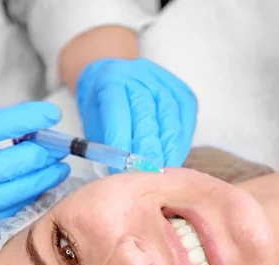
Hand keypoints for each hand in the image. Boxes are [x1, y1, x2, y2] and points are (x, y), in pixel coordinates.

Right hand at [0, 73, 69, 254]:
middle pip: (12, 163)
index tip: (51, 114)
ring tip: (60, 169)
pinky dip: (27, 201)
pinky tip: (40, 191)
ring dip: (43, 180)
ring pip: (15, 192)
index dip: (28, 118)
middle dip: (43, 154)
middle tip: (61, 147)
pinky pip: (7, 213)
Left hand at [77, 58, 196, 169]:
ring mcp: (164, 82)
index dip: (122, 142)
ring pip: (170, 118)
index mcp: (111, 79)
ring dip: (167, 149)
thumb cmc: (103, 107)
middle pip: (146, 115)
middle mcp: (139, 76)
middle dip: (148, 149)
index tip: (125, 169)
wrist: (119, 76)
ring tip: (162, 171)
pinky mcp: (182, 92)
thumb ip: (105, 144)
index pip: (117, 111)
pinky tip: (173, 160)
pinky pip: (185, 120)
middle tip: (148, 174)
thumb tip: (121, 174)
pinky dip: (180, 144)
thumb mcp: (93, 122)